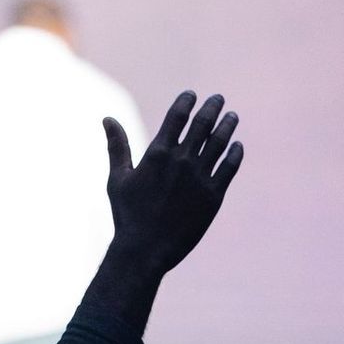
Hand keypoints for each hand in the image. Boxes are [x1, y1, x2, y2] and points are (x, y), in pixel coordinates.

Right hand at [102, 90, 244, 276]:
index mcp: (157, 154)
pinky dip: (234, 153)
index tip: (192, 94)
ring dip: (227, 126)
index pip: (176, 117)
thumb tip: (107, 119)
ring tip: (232, 117)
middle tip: (218, 99)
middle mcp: (181, 161)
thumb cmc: (127, 214)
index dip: (186, 102)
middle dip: (212, 107)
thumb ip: (117, 146)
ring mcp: (199, 177)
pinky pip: (229, 167)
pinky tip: (236, 146)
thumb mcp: (117, 178)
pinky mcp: (213, 195)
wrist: (145, 249)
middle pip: (202, 124)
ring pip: (220, 142)